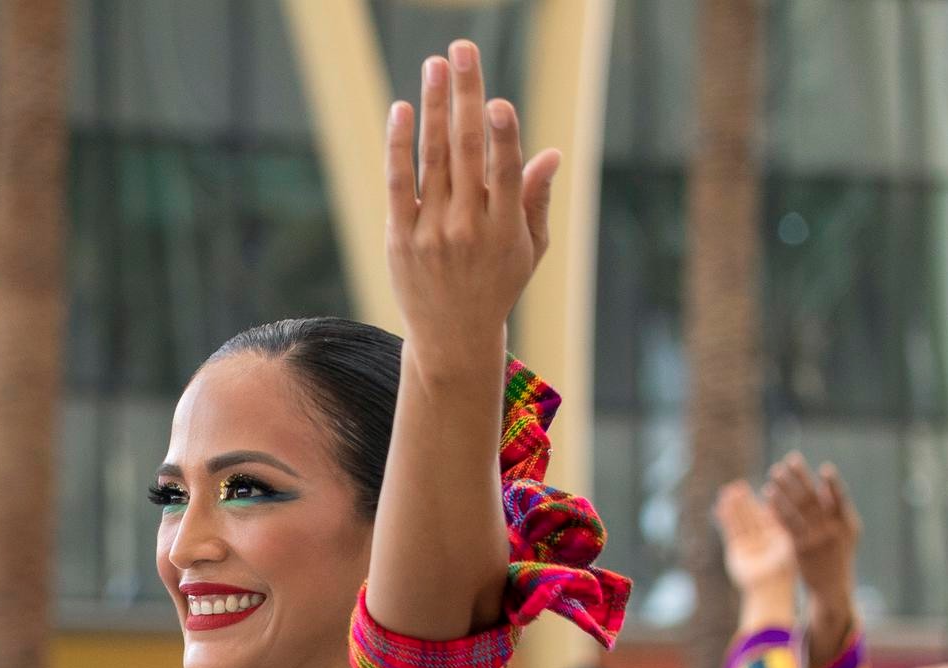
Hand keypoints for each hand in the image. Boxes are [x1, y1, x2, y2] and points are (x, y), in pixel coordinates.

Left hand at [383, 43, 557, 360]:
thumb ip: (535, 199)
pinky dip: (399, 146)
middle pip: (465, 151)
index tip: (497, 102)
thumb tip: (549, 153)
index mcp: (505, 228)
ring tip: (436, 65)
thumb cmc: (498, 285)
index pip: (505, 173)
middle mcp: (467, 227)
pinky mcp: (400, 238)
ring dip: (433, 106)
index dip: (502, 136)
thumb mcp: (530, 248)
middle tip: (462, 51)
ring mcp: (430, 232)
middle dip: (464, 95)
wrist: (452, 337)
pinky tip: (402, 110)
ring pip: (431, 159)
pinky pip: (398, 184)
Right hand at [714, 479, 796, 598]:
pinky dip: (725, 519)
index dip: (765, 501)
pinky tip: (721, 507)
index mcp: (778, 537)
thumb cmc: (784, 566)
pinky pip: (731, 531)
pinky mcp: (736, 551)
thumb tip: (775, 503)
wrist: (770, 586)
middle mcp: (762, 541)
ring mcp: (748, 546)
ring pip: (740, 522)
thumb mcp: (786, 539)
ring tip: (726, 491)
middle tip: (738, 485)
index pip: (770, 515)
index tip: (762, 486)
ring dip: (733, 508)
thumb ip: (780, 522)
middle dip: (745, 502)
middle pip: (752, 517)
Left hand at [765, 454, 859, 621]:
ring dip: (784, 488)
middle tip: (788, 461)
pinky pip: (786, 523)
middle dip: (801, 478)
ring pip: (798, 509)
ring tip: (773, 472)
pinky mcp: (799, 548)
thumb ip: (837, 510)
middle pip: (814, 499)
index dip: (833, 484)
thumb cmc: (838, 555)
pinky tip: (768, 494)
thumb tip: (825, 484)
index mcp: (848, 524)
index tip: (824, 468)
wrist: (831, 586)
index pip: (840, 500)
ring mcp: (816, 539)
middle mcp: (833, 530)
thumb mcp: (846, 533)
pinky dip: (777, 507)